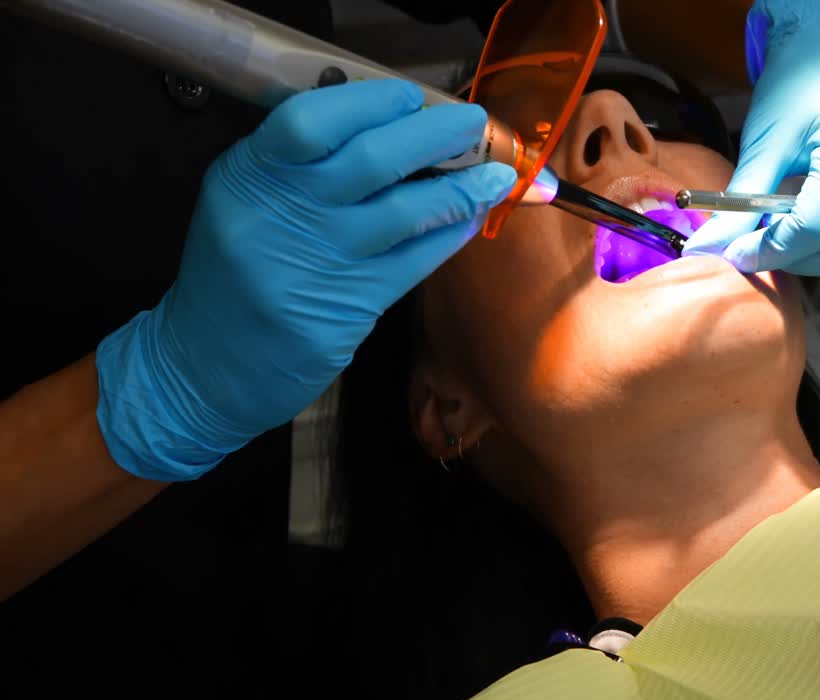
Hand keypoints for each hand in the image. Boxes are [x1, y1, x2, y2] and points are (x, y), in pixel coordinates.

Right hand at [95, 79, 515, 480]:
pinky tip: (471, 218)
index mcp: (248, 176)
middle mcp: (282, 214)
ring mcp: (317, 264)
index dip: (369, 102)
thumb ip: (297, 165)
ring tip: (495, 172)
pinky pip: (415, 260)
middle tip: (470, 121)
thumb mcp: (240, 202)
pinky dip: (449, 234)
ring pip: (404, 211)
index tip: (409, 95)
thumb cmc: (230, 276)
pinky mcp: (349, 308)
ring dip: (460, 188)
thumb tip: (379, 123)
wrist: (204, 365)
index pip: (310, 120)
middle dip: (433, 134)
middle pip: (370, 159)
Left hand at [684, 0, 819, 285]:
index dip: (772, 249)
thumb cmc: (798, 86)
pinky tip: (819, 223)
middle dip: (801, 260)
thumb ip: (739, 201)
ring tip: (792, 230)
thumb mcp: (765, 140)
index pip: (817, 226)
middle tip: (765, 242)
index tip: (737, 253)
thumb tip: (709, 248)